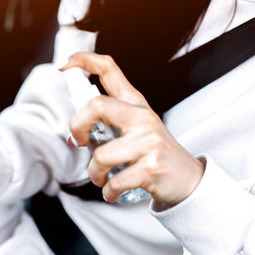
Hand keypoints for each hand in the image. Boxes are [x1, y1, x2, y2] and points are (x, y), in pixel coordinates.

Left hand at [61, 52, 204, 207]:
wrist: (189, 180)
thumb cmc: (153, 153)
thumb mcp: (136, 128)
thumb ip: (106, 126)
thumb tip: (74, 138)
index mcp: (135, 103)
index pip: (109, 69)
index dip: (85, 61)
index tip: (65, 66)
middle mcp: (142, 117)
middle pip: (97, 105)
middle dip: (76, 126)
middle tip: (79, 142)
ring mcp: (149, 141)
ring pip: (100, 155)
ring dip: (94, 173)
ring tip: (102, 178)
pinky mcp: (152, 168)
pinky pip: (114, 182)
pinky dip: (108, 192)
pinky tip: (113, 191)